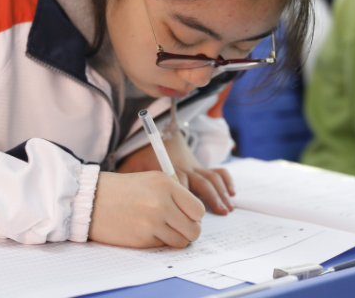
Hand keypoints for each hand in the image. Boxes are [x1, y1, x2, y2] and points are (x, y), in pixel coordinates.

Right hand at [88, 172, 204, 247]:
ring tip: (161, 228)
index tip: (187, 216)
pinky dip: (158, 241)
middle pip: (194, 229)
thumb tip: (196, 215)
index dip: (195, 216)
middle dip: (189, 231)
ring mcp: (152, 222)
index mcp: (166, 184)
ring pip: (181, 241)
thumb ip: (175, 193)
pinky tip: (145, 230)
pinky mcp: (142, 238)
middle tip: (178, 226)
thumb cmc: (122, 189)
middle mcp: (161, 203)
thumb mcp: (152, 180)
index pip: (198, 209)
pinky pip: (163, 245)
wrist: (91, 200)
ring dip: (175, 238)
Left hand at [117, 132, 235, 214]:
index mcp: (167, 170)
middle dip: (206, 202)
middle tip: (207, 220)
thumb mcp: (131, 166)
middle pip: (200, 183)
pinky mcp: (201, 167)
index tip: (182, 218)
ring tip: (226, 210)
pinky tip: (232, 194)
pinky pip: (218, 171)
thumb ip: (130, 182)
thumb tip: (123, 203)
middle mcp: (185, 167)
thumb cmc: (141, 157)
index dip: (182, 203)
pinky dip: (226, 181)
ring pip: (211, 179)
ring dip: (219, 195)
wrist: (157, 135)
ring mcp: (195, 166)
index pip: (179, 184)